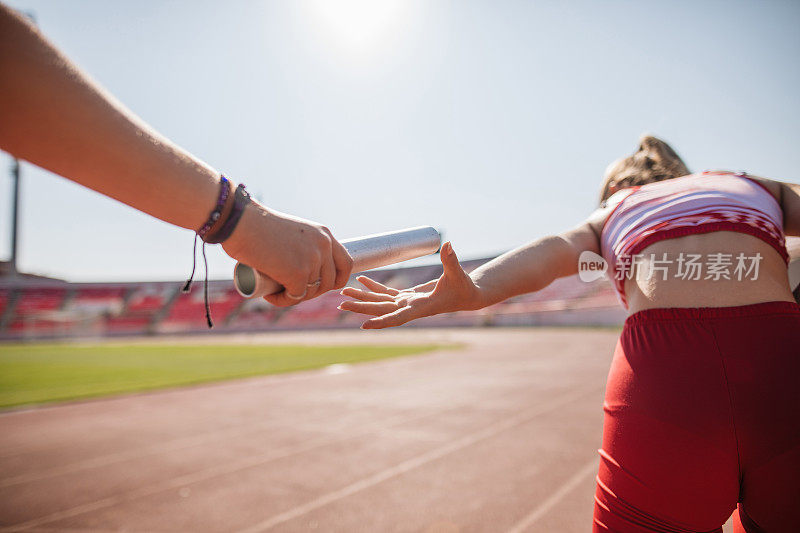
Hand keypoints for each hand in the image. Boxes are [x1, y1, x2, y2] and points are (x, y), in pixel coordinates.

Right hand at [222, 201, 352, 305]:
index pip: (346, 264)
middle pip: (329, 282)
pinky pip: (295, 297)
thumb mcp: (293, 232)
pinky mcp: (297, 273)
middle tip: (290, 289)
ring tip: (275, 290)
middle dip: (311, 292)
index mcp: (325, 234)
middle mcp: (323, 246)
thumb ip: (304, 245)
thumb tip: (309, 270)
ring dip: (293, 296)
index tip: (321, 286)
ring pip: (309, 292)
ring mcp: (312, 260)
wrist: (240, 221)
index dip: (337, 279)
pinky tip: (270, 296)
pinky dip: (282, 301)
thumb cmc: (259, 225)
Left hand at [339, 242, 480, 328]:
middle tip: (341, 302)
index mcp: (420, 307)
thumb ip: (451, 261)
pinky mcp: (408, 297)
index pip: (398, 317)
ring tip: (344, 291)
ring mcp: (407, 302)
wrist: (468, 296)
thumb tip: (448, 244)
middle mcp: (410, 307)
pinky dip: (374, 286)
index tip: (365, 326)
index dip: (381, 321)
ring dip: (362, 297)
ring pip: (380, 301)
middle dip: (362, 306)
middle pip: (381, 309)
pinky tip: (362, 279)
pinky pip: (386, 293)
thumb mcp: (458, 274)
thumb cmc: (464, 287)